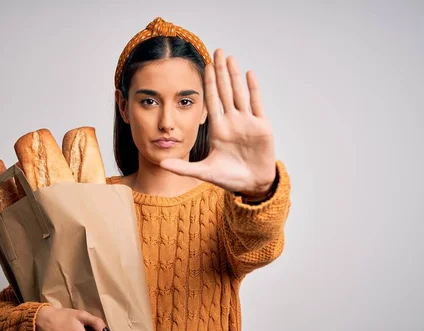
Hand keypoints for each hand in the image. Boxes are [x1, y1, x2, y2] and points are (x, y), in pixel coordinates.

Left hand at [160, 48, 276, 195]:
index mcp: (219, 129)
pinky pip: (257, 104)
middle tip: (217, 51)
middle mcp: (232, 122)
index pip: (212, 100)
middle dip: (221, 71)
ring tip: (230, 57)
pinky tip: (248, 73)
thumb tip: (160, 163)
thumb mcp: (204, 172)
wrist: (252, 185)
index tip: (204, 66)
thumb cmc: (230, 179)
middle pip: (225, 91)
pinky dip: (253, 89)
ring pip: (240, 93)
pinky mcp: (262, 127)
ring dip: (234, 75)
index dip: (209, 83)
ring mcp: (247, 122)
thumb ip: (182, 167)